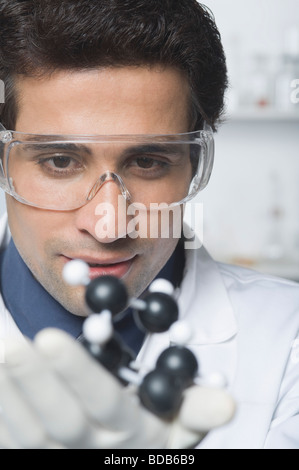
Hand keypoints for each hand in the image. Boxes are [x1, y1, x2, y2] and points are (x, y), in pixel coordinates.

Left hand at [0, 329, 234, 448]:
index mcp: (127, 433)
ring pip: (25, 431)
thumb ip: (198, 410)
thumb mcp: (180, 425)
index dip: (77, 374)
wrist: (120, 463)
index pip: (103, 403)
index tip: (49, 337)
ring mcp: (55, 457)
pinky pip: (8, 436)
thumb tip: (228, 403)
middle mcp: (89, 448)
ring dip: (7, 390)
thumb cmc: (150, 432)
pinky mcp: (30, 456)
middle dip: (35, 382)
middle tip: (14, 343)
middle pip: (58, 419)